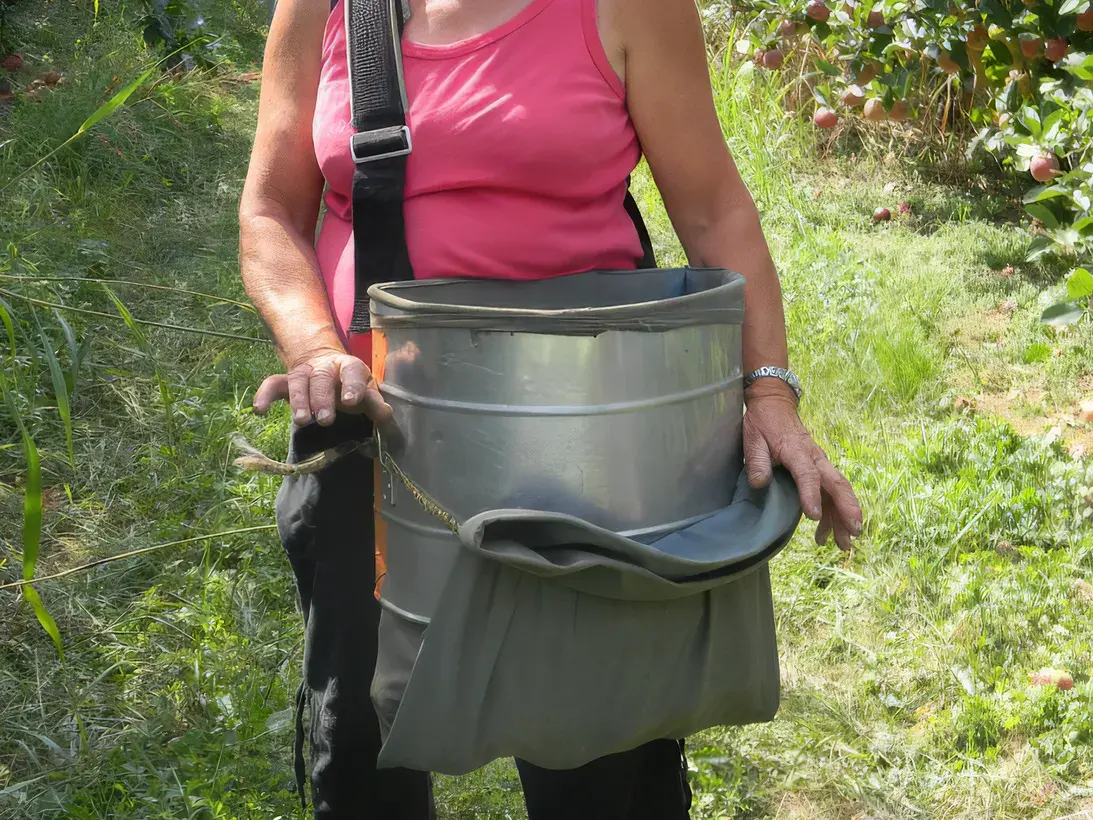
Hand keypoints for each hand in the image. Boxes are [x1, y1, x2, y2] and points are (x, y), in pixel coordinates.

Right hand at [252, 347, 391, 426]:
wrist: (326, 366)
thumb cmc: (350, 385)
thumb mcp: (366, 391)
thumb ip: (374, 403)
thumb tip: (385, 416)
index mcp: (349, 366)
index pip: (352, 372)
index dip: (352, 386)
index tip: (351, 402)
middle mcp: (325, 367)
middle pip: (321, 379)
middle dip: (322, 398)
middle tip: (325, 419)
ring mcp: (304, 372)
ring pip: (298, 381)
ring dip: (299, 401)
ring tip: (302, 420)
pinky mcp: (288, 381)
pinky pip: (273, 384)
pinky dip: (265, 394)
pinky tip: (260, 409)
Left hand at [742, 384, 861, 550]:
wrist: (775, 404)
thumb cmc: (763, 423)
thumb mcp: (753, 439)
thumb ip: (757, 461)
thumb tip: (760, 483)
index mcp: (797, 451)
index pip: (807, 475)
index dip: (811, 495)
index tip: (813, 517)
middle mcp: (815, 458)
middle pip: (837, 484)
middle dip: (847, 509)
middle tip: (853, 532)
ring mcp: (820, 464)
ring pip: (838, 491)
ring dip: (843, 517)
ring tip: (843, 544)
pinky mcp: (819, 470)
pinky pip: (831, 493)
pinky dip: (833, 514)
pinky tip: (827, 534)